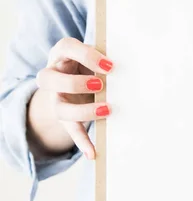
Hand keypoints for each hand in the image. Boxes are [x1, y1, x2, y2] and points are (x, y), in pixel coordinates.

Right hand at [35, 37, 113, 158]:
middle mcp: (53, 74)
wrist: (77, 75)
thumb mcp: (97, 54)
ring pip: (58, 108)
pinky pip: (71, 130)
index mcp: (63, 52)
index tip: (110, 65)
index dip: (86, 55)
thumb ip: (108, 56)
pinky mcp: (64, 117)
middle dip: (74, 83)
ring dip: (82, 111)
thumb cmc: (92, 60)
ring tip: (107, 110)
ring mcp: (56, 97)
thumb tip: (138, 63)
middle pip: (47, 78)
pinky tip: (93, 153)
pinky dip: (82, 142)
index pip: (66, 47)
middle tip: (100, 85)